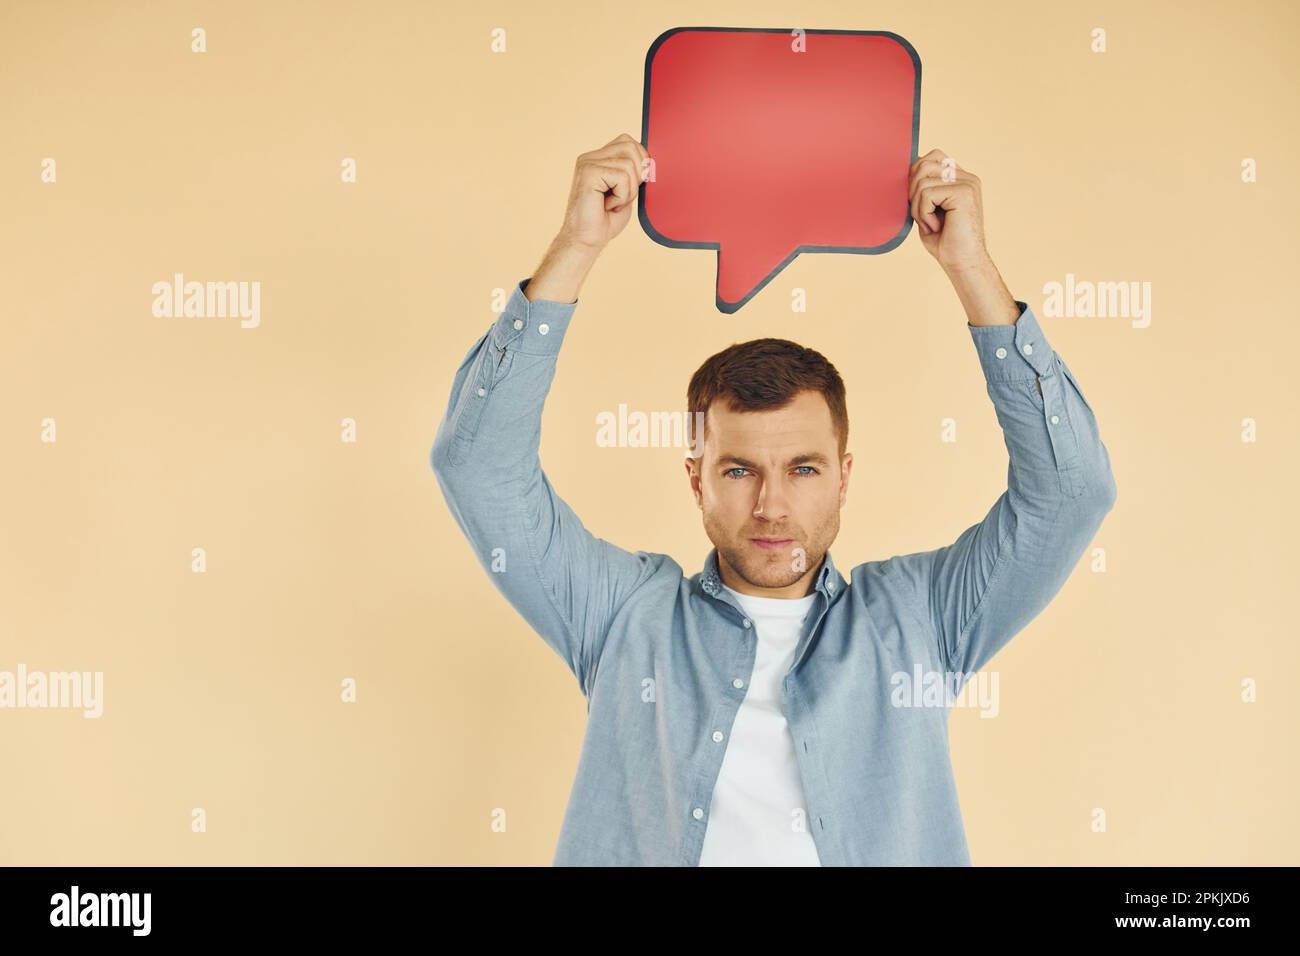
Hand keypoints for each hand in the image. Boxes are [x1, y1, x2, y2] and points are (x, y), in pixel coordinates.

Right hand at [525, 133, 650, 302]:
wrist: (586, 241)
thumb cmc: (605, 220)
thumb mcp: (626, 191)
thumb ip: (634, 172)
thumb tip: (650, 161)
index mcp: (598, 158)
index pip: (628, 141)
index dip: (640, 162)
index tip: (632, 186)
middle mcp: (590, 156)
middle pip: (630, 146)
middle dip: (636, 175)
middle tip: (622, 196)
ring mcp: (587, 163)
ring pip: (629, 164)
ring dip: (628, 191)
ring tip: (613, 203)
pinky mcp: (588, 172)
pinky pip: (622, 177)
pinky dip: (622, 196)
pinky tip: (608, 205)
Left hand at [908, 148, 990, 273]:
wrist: (962, 263)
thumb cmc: (945, 241)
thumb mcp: (927, 209)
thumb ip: (921, 189)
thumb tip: (904, 171)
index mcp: (960, 178)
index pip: (932, 156)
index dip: (916, 175)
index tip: (916, 201)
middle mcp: (966, 177)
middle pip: (924, 164)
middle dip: (913, 192)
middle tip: (922, 215)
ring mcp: (967, 183)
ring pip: (922, 181)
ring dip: (918, 208)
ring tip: (930, 223)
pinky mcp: (964, 192)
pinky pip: (927, 194)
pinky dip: (924, 214)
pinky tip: (936, 227)